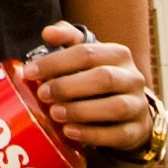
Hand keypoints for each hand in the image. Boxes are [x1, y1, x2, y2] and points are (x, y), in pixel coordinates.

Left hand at [23, 22, 155, 153]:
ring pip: (114, 107)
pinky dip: (91, 134)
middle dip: (68, 86)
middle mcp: (132, 78)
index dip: (56, 61)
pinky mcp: (135, 131)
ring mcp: (138, 105)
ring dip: (81, 110)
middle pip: (103, 78)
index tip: (29, 72)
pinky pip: (116, 134)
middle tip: (42, 94)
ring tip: (55, 114)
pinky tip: (69, 132)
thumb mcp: (86, 56)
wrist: (129, 111)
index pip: (87, 53)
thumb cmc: (98, 79)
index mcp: (118, 54)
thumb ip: (67, 40)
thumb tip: (47, 33)